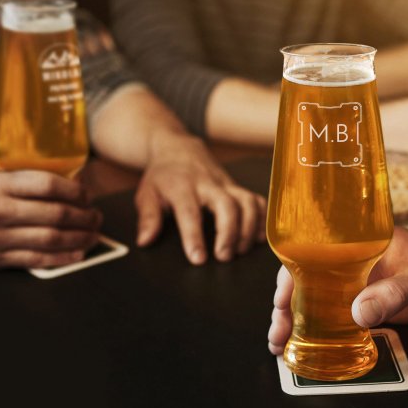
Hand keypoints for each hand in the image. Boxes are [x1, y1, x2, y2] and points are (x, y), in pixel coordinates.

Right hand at [0, 170, 102, 268]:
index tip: (88, 194)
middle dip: (84, 216)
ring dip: (79, 238)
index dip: (75, 190)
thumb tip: (62, 185)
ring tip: (94, 234)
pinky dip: (61, 258)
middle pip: (55, 213)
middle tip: (97, 216)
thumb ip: (20, 181)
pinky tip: (77, 254)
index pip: (49, 184)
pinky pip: (34, 261)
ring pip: (50, 238)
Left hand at [134, 135, 266, 264]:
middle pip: (227, 205)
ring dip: (249, 228)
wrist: (179, 149)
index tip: (198, 259)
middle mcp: (208, 184)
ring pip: (247, 202)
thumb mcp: (147, 193)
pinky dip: (263, 218)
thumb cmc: (163, 175)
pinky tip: (259, 238)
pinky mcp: (238, 186)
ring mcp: (226, 184)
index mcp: (182, 186)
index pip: (190, 212)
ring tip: (241, 251)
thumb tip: (144, 241)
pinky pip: (257, 199)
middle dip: (229, 232)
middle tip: (224, 257)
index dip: (194, 236)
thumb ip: (147, 218)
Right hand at [268, 227, 407, 354]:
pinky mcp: (367, 301)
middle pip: (306, 279)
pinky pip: (335, 313)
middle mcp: (349, 260)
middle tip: (277, 334)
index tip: (280, 302)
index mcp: (354, 242)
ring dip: (298, 319)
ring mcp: (356, 282)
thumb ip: (391, 294)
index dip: (289, 277)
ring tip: (282, 344)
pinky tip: (308, 344)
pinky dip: (319, 328)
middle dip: (286, 306)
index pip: (311, 254)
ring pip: (316, 298)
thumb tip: (356, 314)